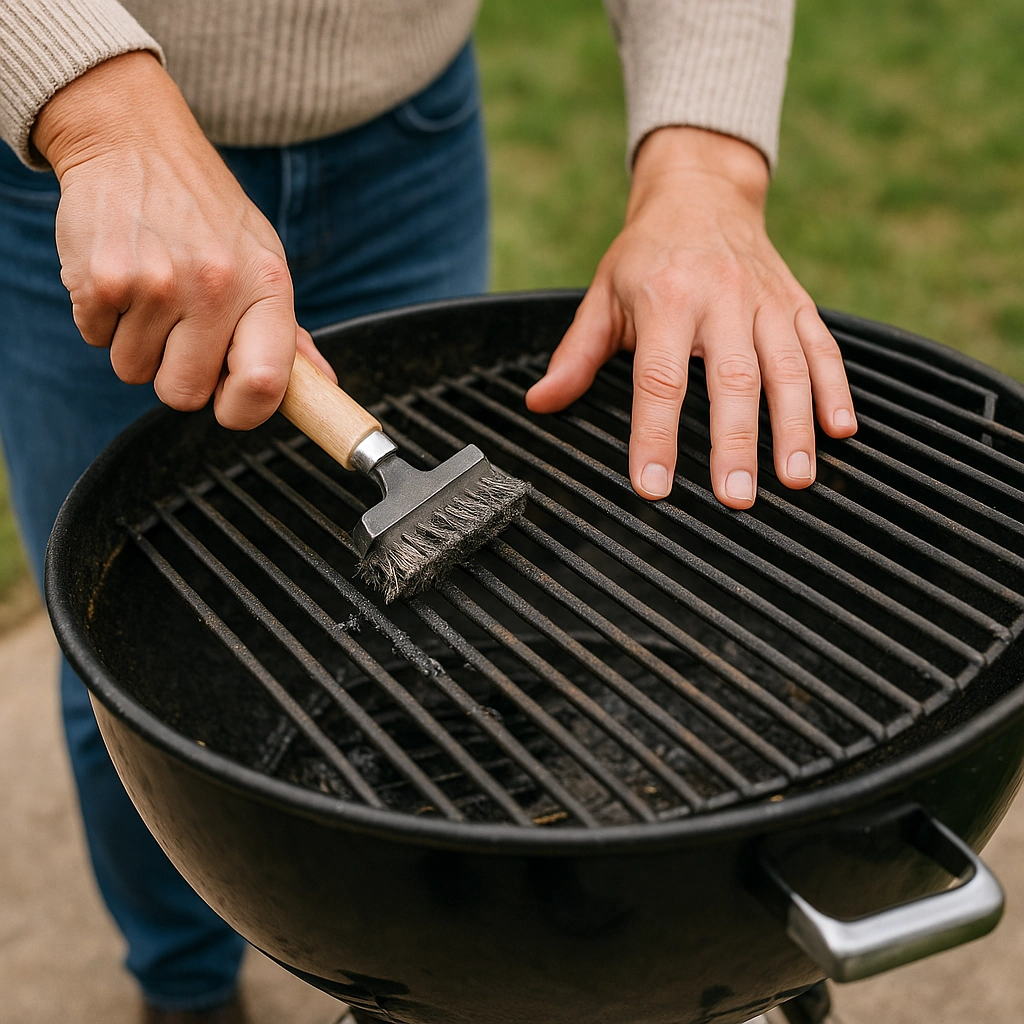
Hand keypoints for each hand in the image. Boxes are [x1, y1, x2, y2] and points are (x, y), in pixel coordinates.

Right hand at [32, 51, 334, 429]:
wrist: (135, 140)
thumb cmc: (206, 213)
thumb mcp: (262, 261)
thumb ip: (287, 332)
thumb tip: (322, 384)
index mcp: (268, 287)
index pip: (265, 385)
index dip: (242, 411)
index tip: (228, 400)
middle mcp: (218, 286)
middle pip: (184, 396)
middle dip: (175, 374)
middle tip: (177, 327)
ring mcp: (158, 283)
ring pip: (133, 371)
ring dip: (135, 342)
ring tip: (150, 290)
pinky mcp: (103, 278)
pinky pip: (95, 339)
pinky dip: (101, 317)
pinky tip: (121, 274)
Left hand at [525, 126, 855, 507]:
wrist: (702, 192)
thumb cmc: (647, 254)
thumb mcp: (603, 295)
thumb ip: (577, 354)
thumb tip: (541, 403)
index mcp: (666, 299)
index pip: (659, 379)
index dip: (656, 436)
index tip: (654, 486)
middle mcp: (721, 298)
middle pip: (732, 378)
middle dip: (736, 442)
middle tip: (736, 497)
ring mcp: (766, 300)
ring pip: (787, 367)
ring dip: (794, 426)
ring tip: (795, 478)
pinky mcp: (797, 302)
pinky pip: (823, 348)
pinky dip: (835, 389)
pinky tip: (841, 430)